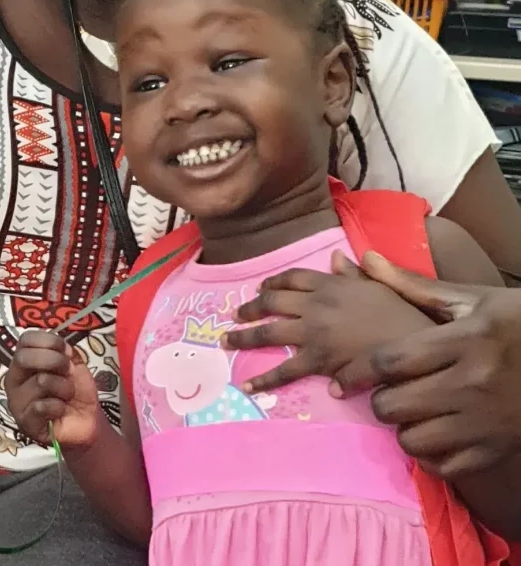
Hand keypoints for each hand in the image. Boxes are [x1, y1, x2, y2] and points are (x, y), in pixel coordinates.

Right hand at [4, 331, 99, 449]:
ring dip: (63, 387)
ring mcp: (16, 401)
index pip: (25, 340)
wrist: (85, 421)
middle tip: (68, 371)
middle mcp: (14, 378)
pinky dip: (58, 406)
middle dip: (54, 361)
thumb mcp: (74, 363)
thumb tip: (61, 346)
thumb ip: (65, 350)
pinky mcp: (24, 422)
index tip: (66, 350)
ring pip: (40, 382)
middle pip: (24, 357)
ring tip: (66, 395)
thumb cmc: (76, 389)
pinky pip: (41, 406)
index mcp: (24, 360)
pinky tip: (60, 410)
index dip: (49, 341)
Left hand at [226, 251, 432, 394]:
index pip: (292, 278)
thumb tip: (336, 258)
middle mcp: (315, 304)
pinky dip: (264, 378)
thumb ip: (354, 273)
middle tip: (235, 314)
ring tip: (226, 340)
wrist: (415, 347)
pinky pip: (285, 370)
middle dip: (250, 307)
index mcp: (330, 284)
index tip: (261, 288)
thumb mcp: (380, 287)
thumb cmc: (404, 316)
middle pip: (273, 302)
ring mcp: (313, 332)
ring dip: (244, 336)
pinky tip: (246, 384)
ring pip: (269, 331)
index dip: (273, 282)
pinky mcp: (318, 360)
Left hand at [334, 252, 520, 477]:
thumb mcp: (471, 299)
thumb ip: (412, 285)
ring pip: (414, 441)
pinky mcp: (498, 450)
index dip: (357, 371)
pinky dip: (431, 456)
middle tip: (386, 392)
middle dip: (379, 400)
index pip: (389, 362)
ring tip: (411, 413)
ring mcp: (486, 423)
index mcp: (462, 341)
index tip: (343, 378)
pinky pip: (445, 468)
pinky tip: (433, 435)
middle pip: (394, 405)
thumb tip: (364, 257)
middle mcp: (472, 384)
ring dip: (402, 428)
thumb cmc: (517, 321)